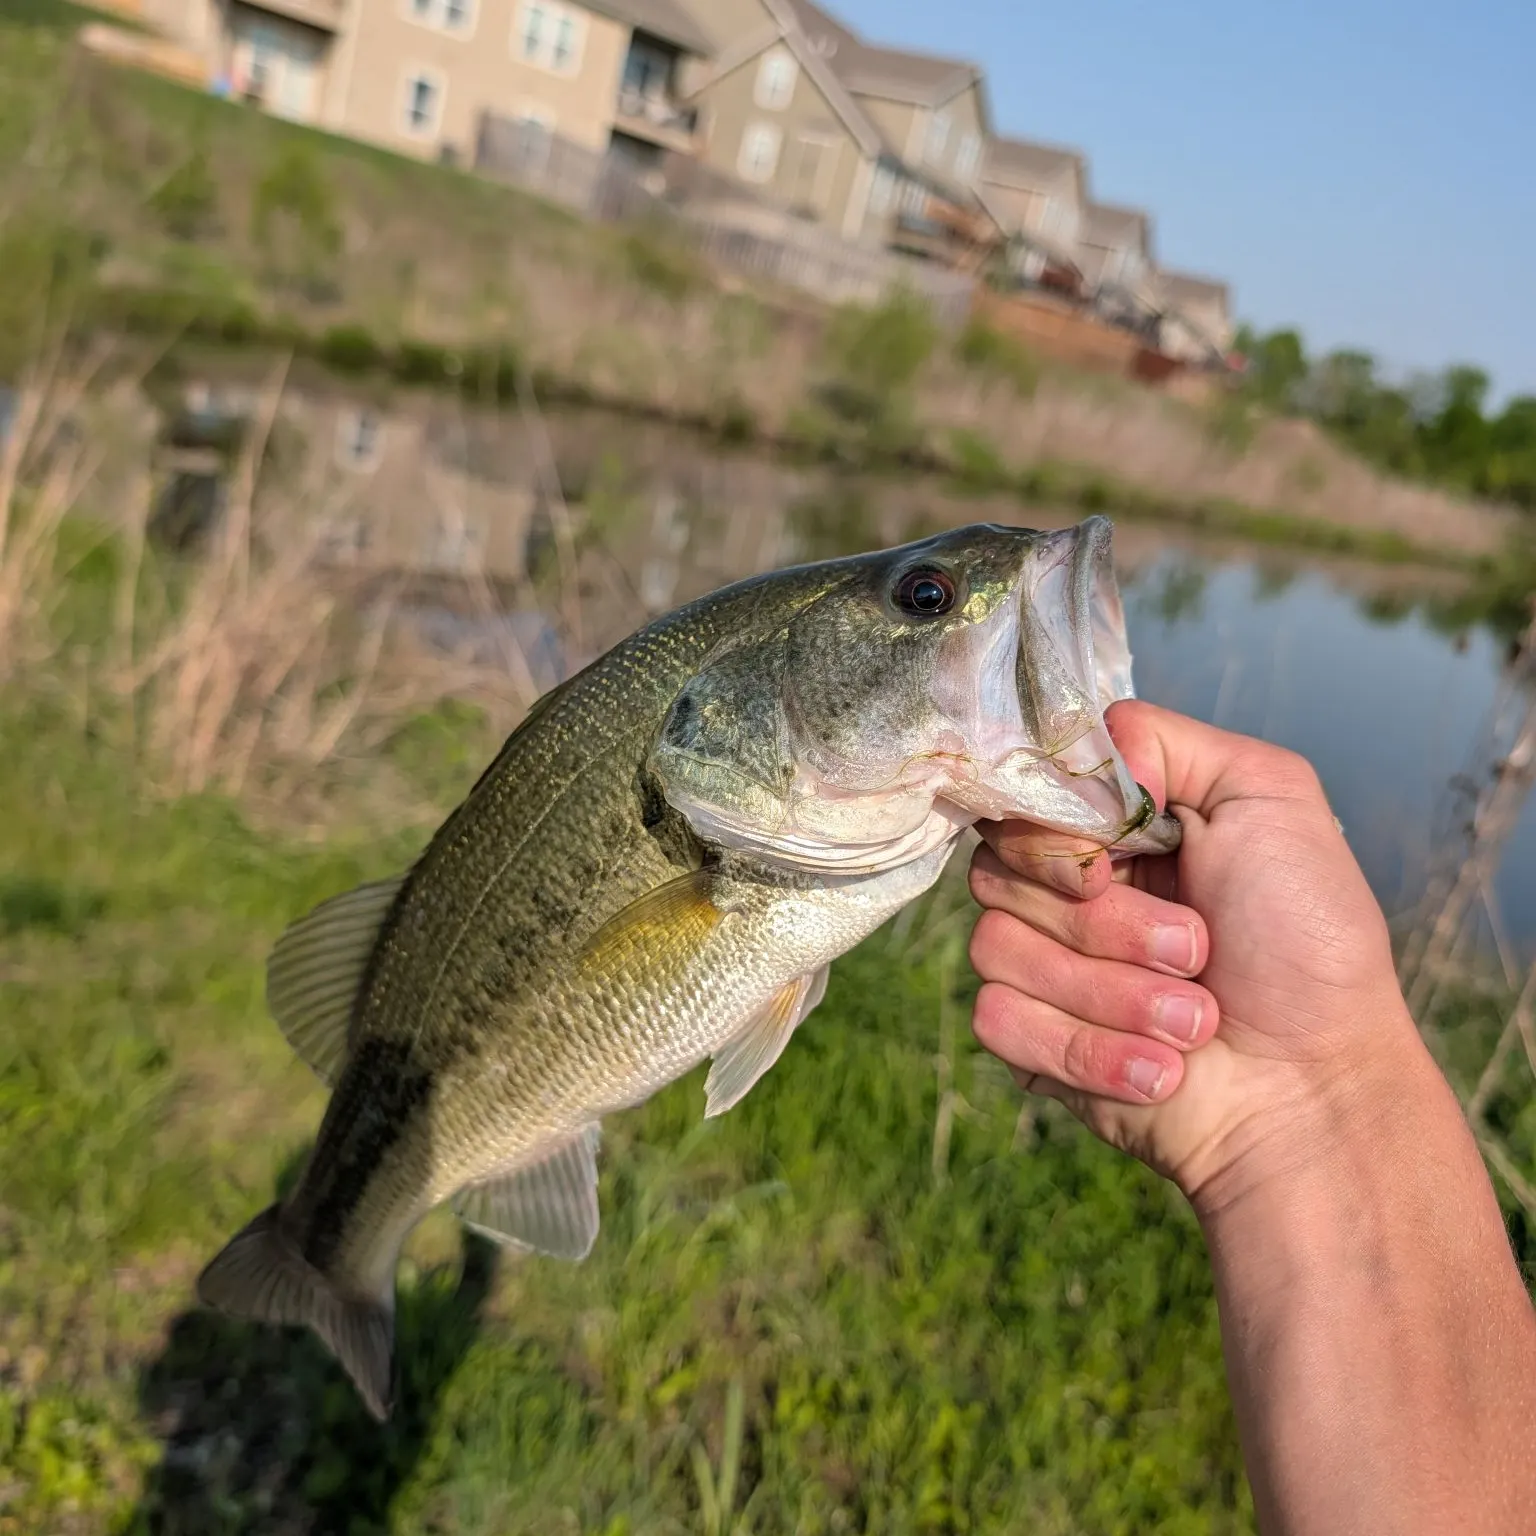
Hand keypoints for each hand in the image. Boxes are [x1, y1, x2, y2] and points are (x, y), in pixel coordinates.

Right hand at [967, 700, 1430, 1209]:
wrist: (1316, 1090)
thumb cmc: (1308, 945)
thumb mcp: (1269, 798)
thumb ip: (1166, 742)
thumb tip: (1081, 749)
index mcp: (1113, 829)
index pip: (1020, 797)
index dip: (1055, 836)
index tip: (1114, 865)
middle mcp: (1067, 889)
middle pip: (999, 872)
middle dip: (1108, 925)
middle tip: (1196, 951)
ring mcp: (1043, 966)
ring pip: (997, 949)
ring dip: (1115, 996)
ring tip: (1197, 1022)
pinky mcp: (1031, 1042)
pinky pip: (1000, 1020)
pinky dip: (1090, 1051)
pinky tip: (1161, 1070)